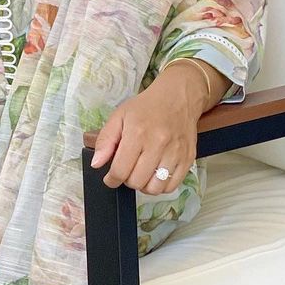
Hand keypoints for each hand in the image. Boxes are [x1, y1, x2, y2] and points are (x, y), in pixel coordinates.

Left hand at [89, 64, 208, 193]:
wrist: (178, 96)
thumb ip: (105, 140)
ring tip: (142, 173)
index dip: (111, 179)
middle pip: (137, 182)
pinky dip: (161, 186)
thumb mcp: (119, 116)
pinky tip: (156, 174)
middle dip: (127, 180)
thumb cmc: (147, 107)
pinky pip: (172, 186)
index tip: (111, 178)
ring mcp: (175, 152)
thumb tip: (97, 164)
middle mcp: (158, 144)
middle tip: (128, 170)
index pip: (120, 171)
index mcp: (137, 133)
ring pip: (155, 188)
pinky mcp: (188, 158)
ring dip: (144, 185)